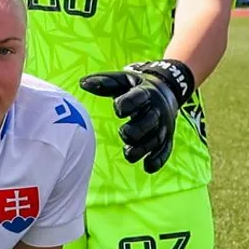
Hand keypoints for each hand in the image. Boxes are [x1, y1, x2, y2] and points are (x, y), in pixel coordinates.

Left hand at [79, 60, 192, 174]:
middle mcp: (157, 109)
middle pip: (150, 121)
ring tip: (129, 154)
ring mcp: (163, 124)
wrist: (166, 89)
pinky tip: (147, 167)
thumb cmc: (135, 87)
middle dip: (136, 130)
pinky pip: (166, 149)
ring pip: (156, 139)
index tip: (118, 109)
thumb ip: (104, 83)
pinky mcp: (167, 136)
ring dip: (143, 148)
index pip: (139, 97)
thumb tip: (82, 83)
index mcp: (145, 92)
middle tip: (124, 133)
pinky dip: (158, 159)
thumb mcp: (122, 80)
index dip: (128, 103)